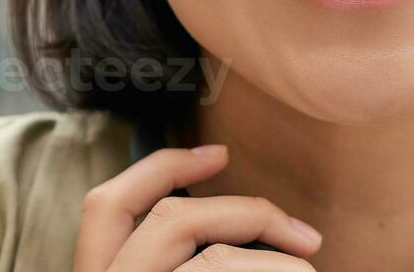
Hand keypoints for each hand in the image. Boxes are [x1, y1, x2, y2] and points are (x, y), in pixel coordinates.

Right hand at [75, 144, 324, 270]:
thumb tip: (240, 225)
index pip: (105, 206)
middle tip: (308, 238)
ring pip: (212, 259)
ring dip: (274, 261)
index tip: (218, 153)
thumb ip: (179, 253)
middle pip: (169, 221)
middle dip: (248, 214)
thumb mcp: (163, 271)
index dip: (160, 169)